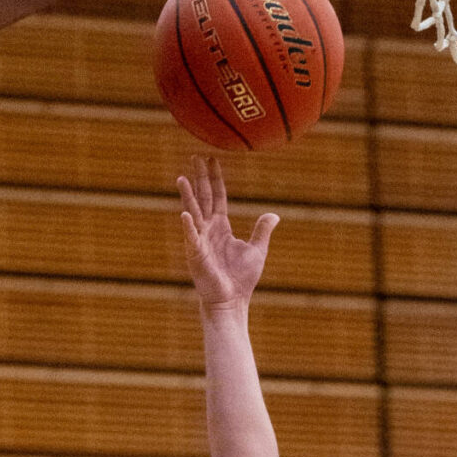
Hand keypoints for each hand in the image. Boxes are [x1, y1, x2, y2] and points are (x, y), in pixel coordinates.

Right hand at [177, 156, 278, 312]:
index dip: (215, 178)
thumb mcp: (257, 250)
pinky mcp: (196, 254)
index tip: (212, 159)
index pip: (217, 196)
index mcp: (221, 226)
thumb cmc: (242, 279)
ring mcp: (200, 240)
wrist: (232, 300)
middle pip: (203, 197)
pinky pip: (192, 238)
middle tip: (195, 156)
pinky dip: (188, 226)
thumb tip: (274, 214)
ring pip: (193, 213)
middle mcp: (208, 229)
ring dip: (188, 196)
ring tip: (182, 178)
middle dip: (199, 177)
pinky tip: (185, 214)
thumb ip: (262, 231)